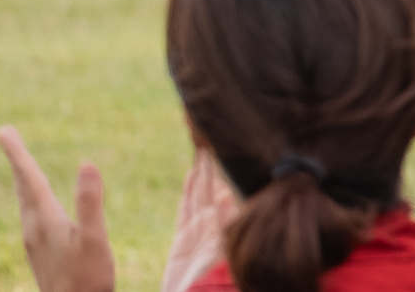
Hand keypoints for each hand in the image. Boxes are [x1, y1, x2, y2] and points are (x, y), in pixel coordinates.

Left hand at [0, 128, 115, 291]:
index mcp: (45, 220)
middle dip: (17, 160)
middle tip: (6, 135)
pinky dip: (30, 196)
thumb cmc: (87, 279)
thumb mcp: (94, 239)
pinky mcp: (41, 251)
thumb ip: (90, 202)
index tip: (2, 131)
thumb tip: (86, 163)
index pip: (29, 179)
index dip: (17, 153)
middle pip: (22, 187)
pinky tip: (37, 203)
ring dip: (23, 178)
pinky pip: (31, 214)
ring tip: (21, 164)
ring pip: (24, 201)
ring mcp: (34, 241)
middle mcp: (33, 228)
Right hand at [159, 148, 236, 291]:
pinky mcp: (183, 240)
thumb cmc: (218, 279)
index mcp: (228, 222)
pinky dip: (189, 191)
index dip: (227, 167)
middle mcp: (215, 222)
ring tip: (203, 148)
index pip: (227, 186)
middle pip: (213, 185)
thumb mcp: (227, 248)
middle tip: (213, 136)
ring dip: (201, 172)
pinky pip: (186, 209)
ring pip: (199, 193)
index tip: (231, 143)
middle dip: (214, 163)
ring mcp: (199, 230)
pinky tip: (192, 174)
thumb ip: (227, 221)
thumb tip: (227, 192)